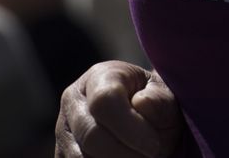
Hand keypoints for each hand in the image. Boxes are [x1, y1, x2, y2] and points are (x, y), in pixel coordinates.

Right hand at [55, 61, 180, 157]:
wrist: (147, 130)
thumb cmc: (157, 111)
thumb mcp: (166, 100)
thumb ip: (159, 100)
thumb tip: (140, 104)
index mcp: (99, 77)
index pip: (104, 101)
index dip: (130, 128)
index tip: (153, 145)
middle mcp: (73, 102)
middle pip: (90, 136)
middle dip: (125, 154)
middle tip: (150, 157)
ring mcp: (64, 132)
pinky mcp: (62, 156)